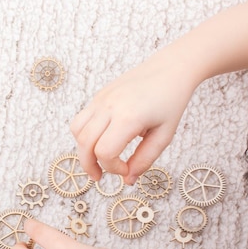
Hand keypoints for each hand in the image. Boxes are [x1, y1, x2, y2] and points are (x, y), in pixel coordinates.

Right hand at [70, 55, 195, 183]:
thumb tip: (128, 180)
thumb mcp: (164, 135)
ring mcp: (101, 99)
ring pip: (77, 131)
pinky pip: (80, 119)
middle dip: (90, 166)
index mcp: (129, 117)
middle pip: (85, 144)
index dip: (112, 168)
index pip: (105, 152)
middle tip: (99, 178)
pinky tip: (98, 142)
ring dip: (82, 150)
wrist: (170, 68)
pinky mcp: (98, 96)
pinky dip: (83, 135)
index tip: (126, 170)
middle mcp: (110, 106)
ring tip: (95, 161)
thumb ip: (145, 160)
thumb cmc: (171, 102)